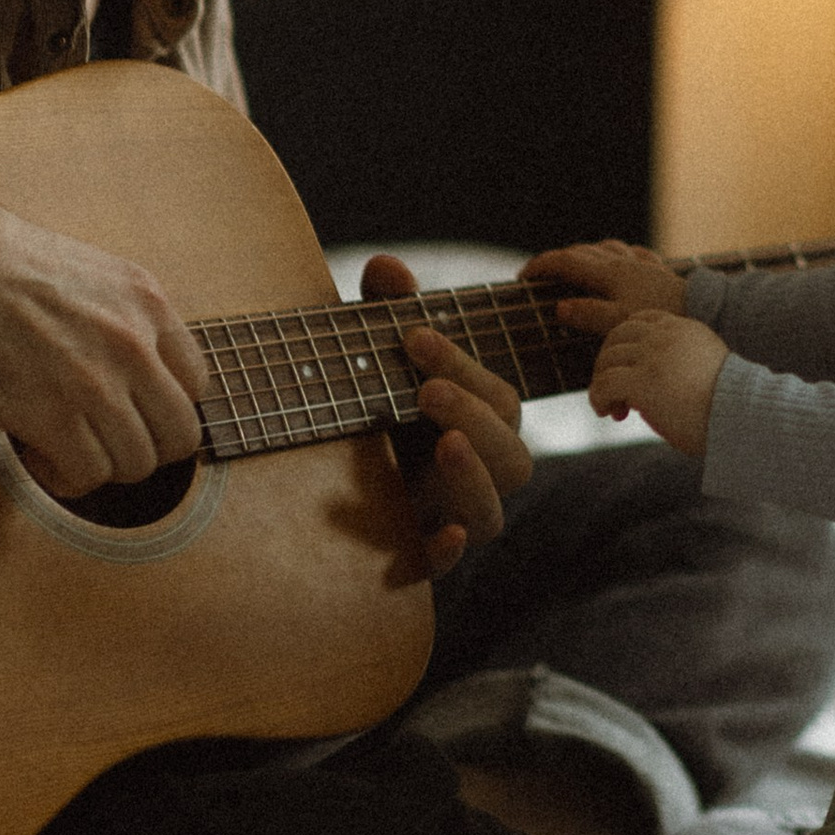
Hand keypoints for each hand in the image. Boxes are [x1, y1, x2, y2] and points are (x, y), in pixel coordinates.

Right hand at [0, 207, 208, 498]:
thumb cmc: (2, 266)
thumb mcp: (94, 276)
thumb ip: (126, 323)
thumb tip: (140, 380)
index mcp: (149, 303)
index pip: (196, 384)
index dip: (162, 409)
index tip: (134, 415)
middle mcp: (134, 344)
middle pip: (179, 435)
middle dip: (144, 448)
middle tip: (106, 442)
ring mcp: (96, 382)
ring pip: (137, 464)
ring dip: (103, 467)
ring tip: (66, 448)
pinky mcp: (52, 416)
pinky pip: (87, 475)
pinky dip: (66, 479)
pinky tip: (42, 457)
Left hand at [363, 252, 535, 578]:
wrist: (323, 483)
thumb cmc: (366, 408)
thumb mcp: (375, 359)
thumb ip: (385, 314)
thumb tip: (387, 267)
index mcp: (478, 428)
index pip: (497, 399)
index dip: (461, 364)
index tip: (411, 334)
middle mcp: (474, 477)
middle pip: (511, 457)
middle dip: (475, 415)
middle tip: (426, 388)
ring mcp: (448, 520)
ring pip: (490, 514)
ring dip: (473, 476)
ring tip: (445, 441)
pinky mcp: (413, 558)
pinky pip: (443, 568)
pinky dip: (446, 552)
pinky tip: (440, 535)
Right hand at [521, 237, 687, 335]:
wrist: (706, 311)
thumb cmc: (660, 320)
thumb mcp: (619, 323)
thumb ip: (589, 314)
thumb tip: (559, 307)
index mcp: (610, 274)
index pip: (567, 262)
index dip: (542, 266)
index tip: (523, 277)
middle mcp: (624, 263)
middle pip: (583, 252)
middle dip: (559, 260)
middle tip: (542, 274)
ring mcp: (642, 265)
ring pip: (607, 249)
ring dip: (586, 254)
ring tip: (576, 265)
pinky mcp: (659, 271)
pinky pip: (633, 255)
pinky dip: (617, 256)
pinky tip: (622, 262)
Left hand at [589, 307, 726, 454]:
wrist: (743, 416)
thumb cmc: (729, 406)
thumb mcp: (706, 371)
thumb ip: (679, 366)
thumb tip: (647, 390)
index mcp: (686, 328)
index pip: (643, 319)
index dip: (627, 343)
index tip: (630, 369)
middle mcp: (667, 335)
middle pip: (618, 335)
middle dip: (609, 362)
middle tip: (615, 392)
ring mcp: (653, 355)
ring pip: (607, 359)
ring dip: (602, 383)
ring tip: (611, 407)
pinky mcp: (643, 380)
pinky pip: (604, 384)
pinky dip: (598, 398)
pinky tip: (607, 412)